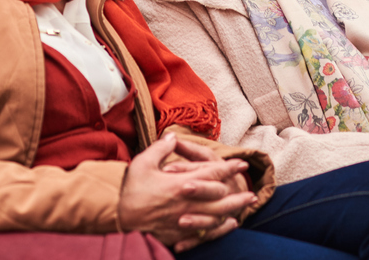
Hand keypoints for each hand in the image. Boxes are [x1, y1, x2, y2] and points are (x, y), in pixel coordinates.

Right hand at [118, 133, 255, 250]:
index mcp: (179, 184)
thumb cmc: (129, 190)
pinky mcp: (177, 232)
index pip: (211, 174)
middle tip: (252, 190)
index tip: (242, 163)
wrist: (116, 218)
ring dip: (233, 209)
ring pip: (215, 215)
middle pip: (218, 197)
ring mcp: (183, 219)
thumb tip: (172, 137)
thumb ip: (161, 149)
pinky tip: (228, 224)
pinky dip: (218, 228)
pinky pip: (203, 231)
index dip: (228, 168)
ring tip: (246, 206)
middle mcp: (186, 202)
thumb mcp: (143, 163)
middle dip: (236, 192)